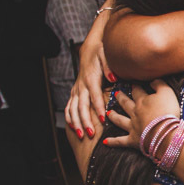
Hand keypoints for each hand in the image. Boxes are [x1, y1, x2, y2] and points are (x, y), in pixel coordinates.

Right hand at [65, 4, 115, 138]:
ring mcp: (77, 89)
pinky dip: (70, 117)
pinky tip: (73, 127)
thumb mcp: (106, 55)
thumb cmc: (101, 53)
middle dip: (85, 120)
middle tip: (90, 133)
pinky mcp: (75, 92)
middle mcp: (82, 85)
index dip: (98, 108)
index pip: (94, 96)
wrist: (90, 49)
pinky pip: (69, 107)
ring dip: (77, 122)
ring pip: (73, 109)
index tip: (102, 119)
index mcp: (90, 78)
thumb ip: (110, 67)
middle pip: (82, 106)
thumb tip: (114, 78)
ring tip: (81, 135)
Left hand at [105, 82, 180, 149]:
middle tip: (116, 93)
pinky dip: (112, 142)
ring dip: (114, 116)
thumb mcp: (167, 93)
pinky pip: (120, 141)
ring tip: (108, 113)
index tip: (133, 83)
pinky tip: (105, 141)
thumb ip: (159, 84)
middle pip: (125, 103)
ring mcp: (132, 127)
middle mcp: (135, 113)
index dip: (135, 86)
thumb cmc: (167, 112)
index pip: (137, 91)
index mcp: (142, 101)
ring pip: (120, 120)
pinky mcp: (133, 140)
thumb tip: (152, 80)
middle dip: (121, 98)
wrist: (166, 133)